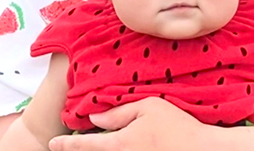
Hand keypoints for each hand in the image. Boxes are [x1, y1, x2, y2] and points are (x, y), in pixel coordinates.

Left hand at [48, 97, 209, 150]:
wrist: (200, 150)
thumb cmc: (177, 126)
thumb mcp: (149, 107)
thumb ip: (119, 112)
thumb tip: (95, 117)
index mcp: (119, 143)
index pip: (85, 144)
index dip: (66, 144)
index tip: (52, 143)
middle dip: (79, 150)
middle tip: (66, 146)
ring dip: (97, 150)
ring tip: (90, 144)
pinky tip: (117, 146)